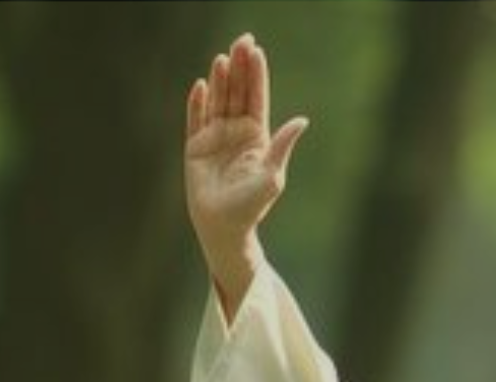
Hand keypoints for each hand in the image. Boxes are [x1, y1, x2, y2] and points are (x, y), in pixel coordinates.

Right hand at [184, 33, 308, 301]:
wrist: (224, 226)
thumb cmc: (253, 205)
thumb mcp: (273, 175)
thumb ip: (282, 146)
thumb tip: (301, 120)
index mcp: (257, 136)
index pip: (256, 98)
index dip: (256, 75)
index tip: (256, 51)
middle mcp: (236, 132)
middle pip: (237, 93)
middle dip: (239, 68)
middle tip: (241, 42)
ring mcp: (214, 137)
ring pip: (217, 101)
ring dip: (220, 80)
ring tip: (222, 59)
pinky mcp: (195, 146)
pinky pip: (194, 119)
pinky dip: (197, 103)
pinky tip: (201, 85)